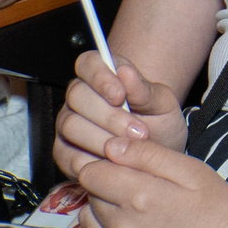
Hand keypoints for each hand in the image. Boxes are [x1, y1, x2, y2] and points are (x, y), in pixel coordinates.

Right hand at [53, 50, 185, 182]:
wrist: (158, 155)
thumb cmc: (159, 123)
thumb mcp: (162, 105)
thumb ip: (144, 90)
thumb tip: (126, 72)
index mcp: (102, 76)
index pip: (88, 63)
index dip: (100, 77)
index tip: (120, 95)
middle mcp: (80, 98)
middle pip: (77, 96)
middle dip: (109, 116)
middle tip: (139, 132)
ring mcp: (68, 125)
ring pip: (71, 126)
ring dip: (104, 140)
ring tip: (131, 149)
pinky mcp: (65, 154)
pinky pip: (70, 156)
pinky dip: (95, 162)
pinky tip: (116, 164)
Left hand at [73, 133, 227, 227]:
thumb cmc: (213, 202)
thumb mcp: (188, 168)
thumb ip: (147, 155)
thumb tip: (110, 145)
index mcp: (141, 195)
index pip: (91, 171)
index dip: (106, 160)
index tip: (126, 161)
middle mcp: (125, 224)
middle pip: (90, 191)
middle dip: (106, 180)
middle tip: (137, 180)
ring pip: (90, 213)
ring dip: (104, 203)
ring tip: (135, 201)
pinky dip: (106, 224)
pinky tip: (131, 219)